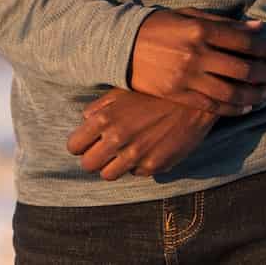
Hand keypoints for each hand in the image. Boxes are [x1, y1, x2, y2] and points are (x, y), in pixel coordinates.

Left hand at [67, 88, 215, 180]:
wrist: (192, 99)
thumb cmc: (154, 91)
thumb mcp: (122, 91)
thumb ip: (100, 107)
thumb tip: (85, 120)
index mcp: (104, 119)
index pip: (74, 146)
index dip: (80, 145)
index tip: (88, 142)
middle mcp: (116, 139)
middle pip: (88, 165)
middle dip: (94, 158)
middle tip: (104, 150)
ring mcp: (135, 155)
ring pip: (108, 175)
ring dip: (113, 165)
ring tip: (124, 151)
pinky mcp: (153, 166)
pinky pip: (135, 173)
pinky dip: (137, 165)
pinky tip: (146, 148)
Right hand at [128, 7, 265, 115]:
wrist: (122, 46)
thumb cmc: (159, 26)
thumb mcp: (189, 15)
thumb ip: (225, 23)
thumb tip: (258, 28)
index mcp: (200, 30)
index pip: (245, 42)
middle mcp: (196, 54)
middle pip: (243, 69)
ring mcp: (187, 77)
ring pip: (231, 91)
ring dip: (255, 94)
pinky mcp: (178, 95)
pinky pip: (213, 105)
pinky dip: (234, 108)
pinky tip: (246, 106)